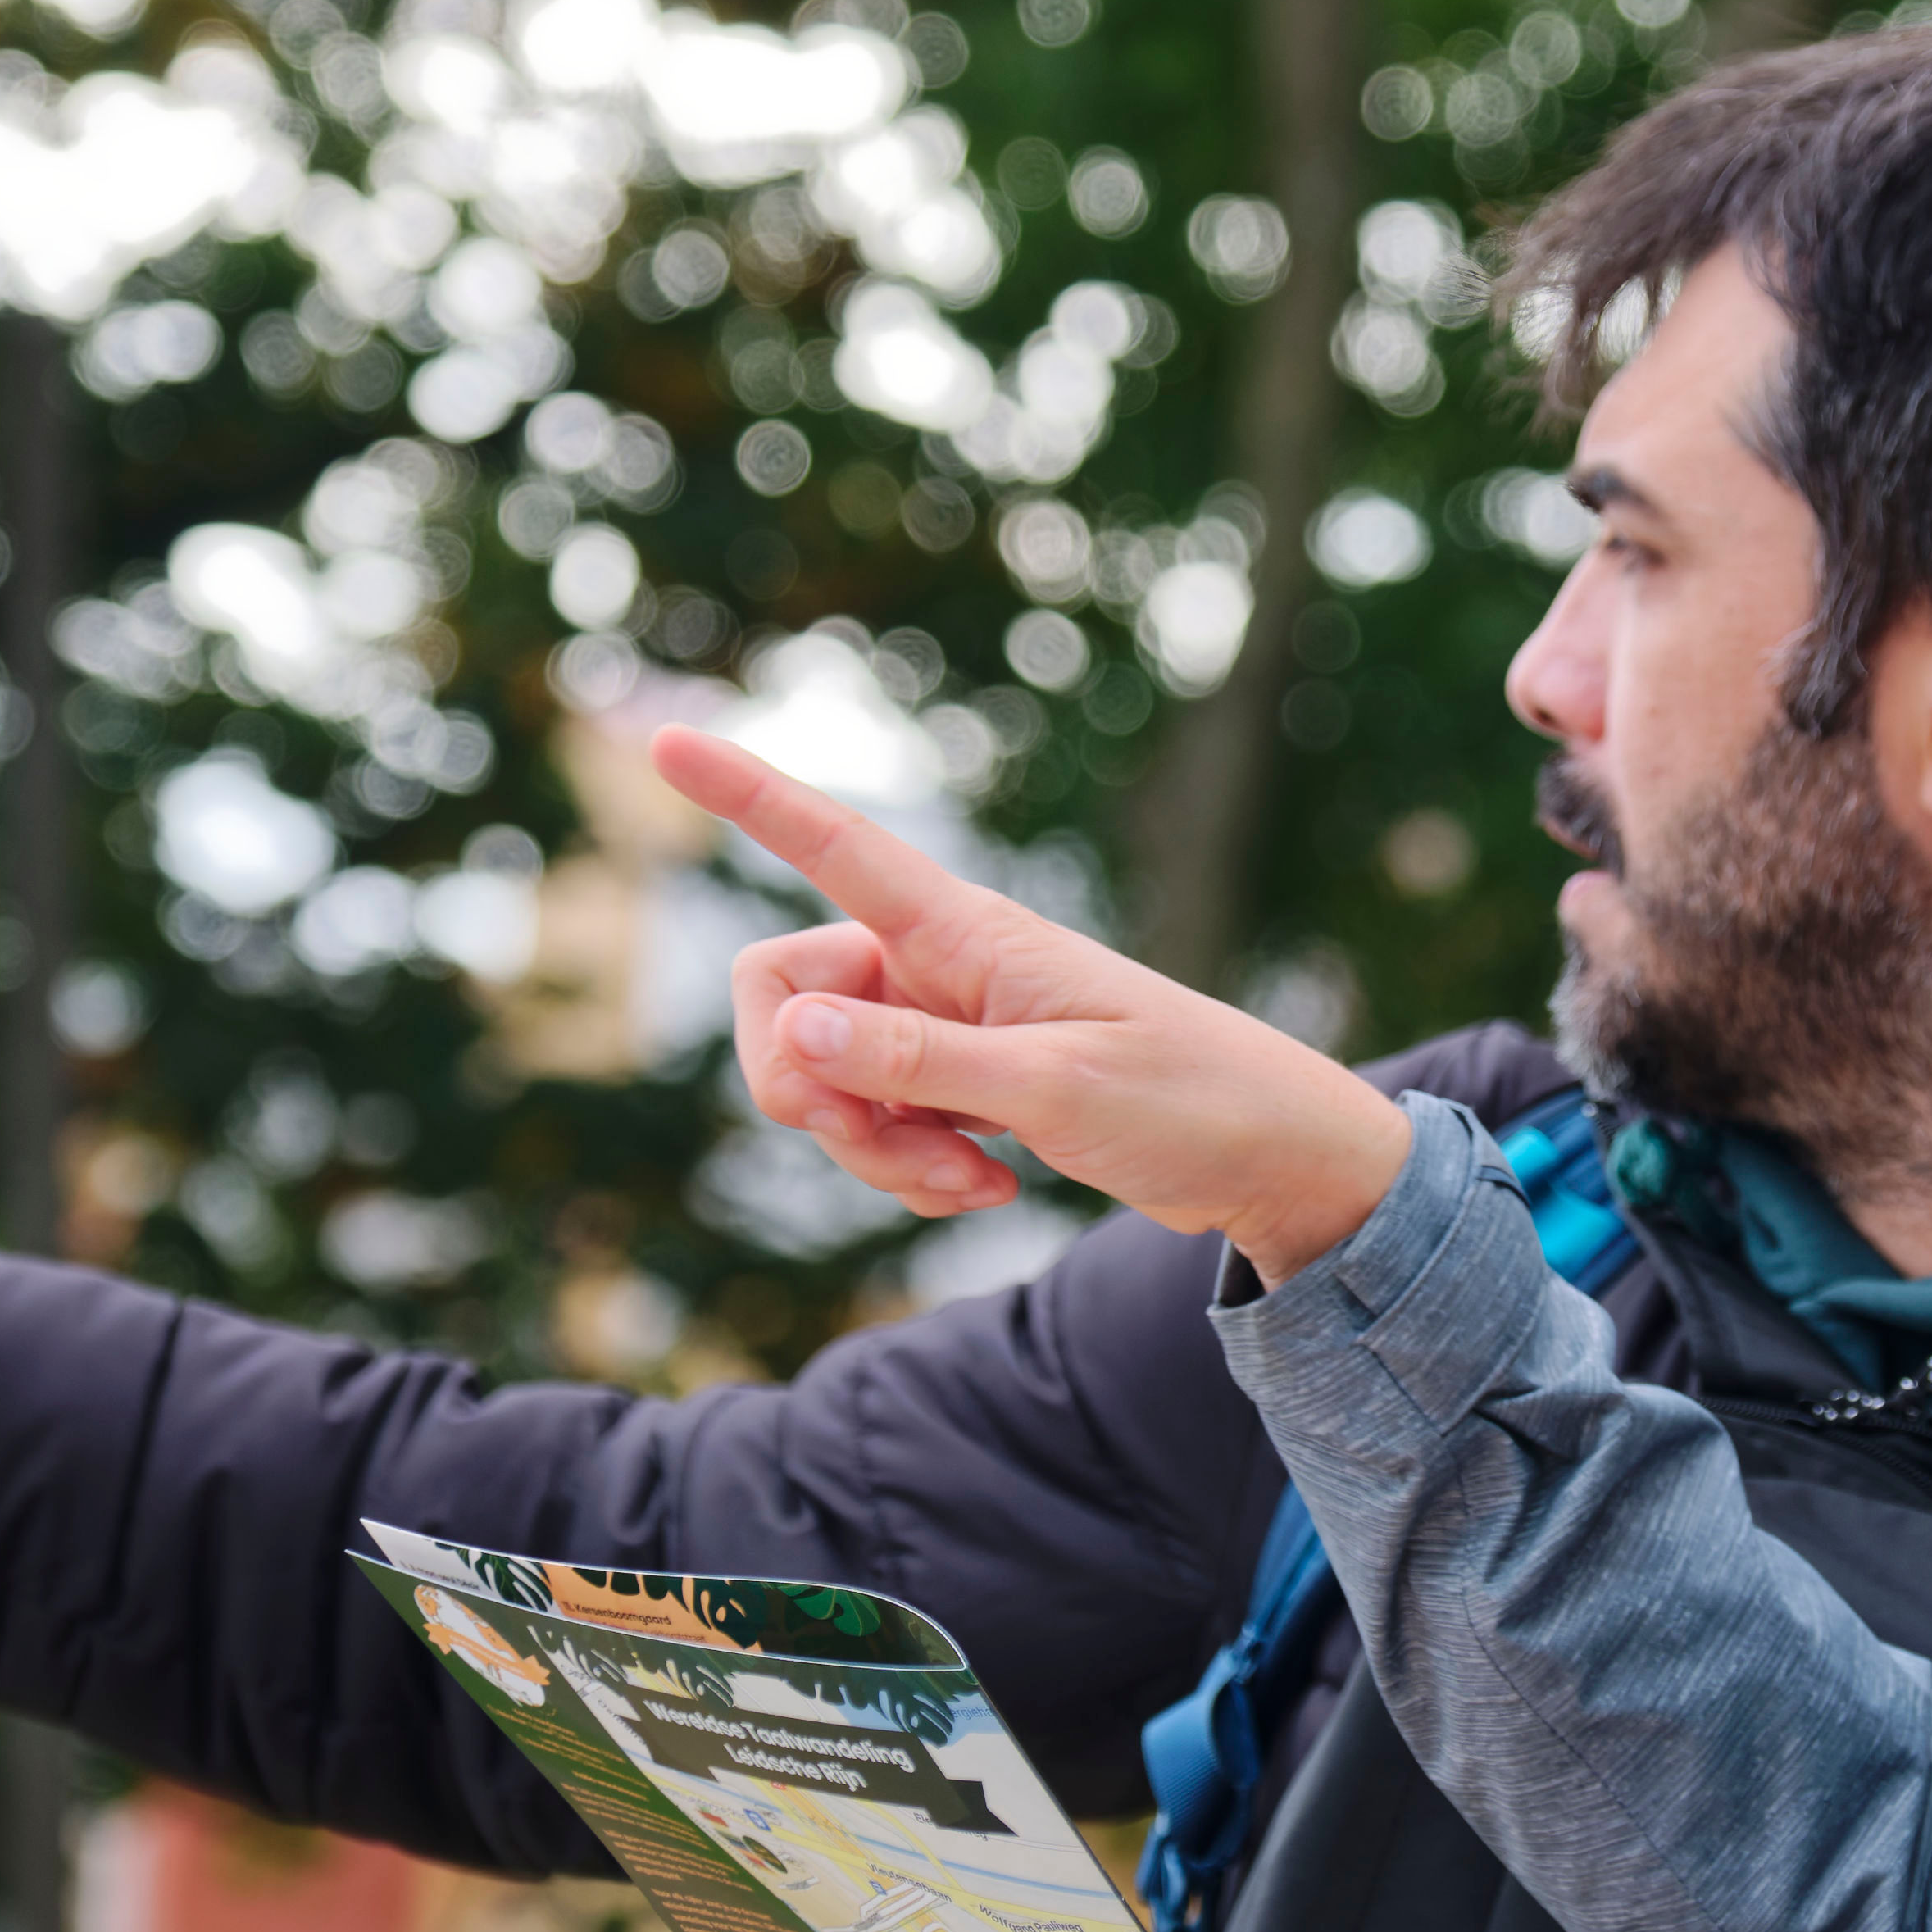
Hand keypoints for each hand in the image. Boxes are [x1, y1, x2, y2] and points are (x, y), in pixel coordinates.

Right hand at [648, 724, 1414, 1280]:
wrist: (1268, 1160)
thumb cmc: (1189, 1101)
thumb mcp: (1058, 1087)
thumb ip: (922, 1060)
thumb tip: (798, 1030)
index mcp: (965, 932)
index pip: (834, 846)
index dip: (748, 797)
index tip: (664, 746)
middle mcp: (935, 964)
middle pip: (783, 999)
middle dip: (808, 1090)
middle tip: (893, 1147)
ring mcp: (939, 1025)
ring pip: (821, 1078)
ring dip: (870, 1148)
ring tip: (973, 1182)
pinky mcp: (952, 1084)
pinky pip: (869, 1122)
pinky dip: (904, 1167)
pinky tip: (984, 1185)